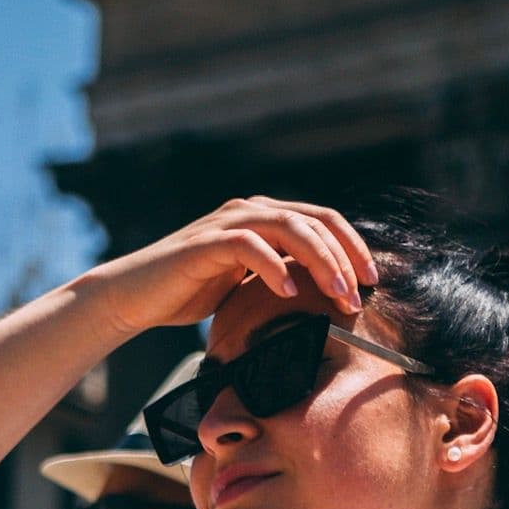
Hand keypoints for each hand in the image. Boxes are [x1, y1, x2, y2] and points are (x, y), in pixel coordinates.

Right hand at [86, 196, 379, 333]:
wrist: (134, 298)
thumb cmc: (191, 293)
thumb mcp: (248, 285)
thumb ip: (281, 276)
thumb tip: (327, 297)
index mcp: (265, 218)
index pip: (323, 220)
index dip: (353, 246)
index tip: (373, 281)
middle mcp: (250, 211)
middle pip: (315, 219)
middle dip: (345, 254)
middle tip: (361, 291)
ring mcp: (227, 223)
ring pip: (289, 226)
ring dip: (320, 259)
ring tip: (337, 293)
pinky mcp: (204, 243)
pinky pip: (248, 245)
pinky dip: (273, 266)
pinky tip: (287, 293)